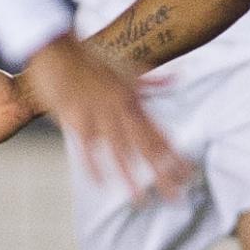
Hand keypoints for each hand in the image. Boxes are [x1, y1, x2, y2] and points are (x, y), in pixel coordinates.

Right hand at [15, 34, 189, 199]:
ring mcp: (99, 117)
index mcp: (134, 102)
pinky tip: (100, 184)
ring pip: (119, 152)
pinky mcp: (76, 119)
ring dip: (131, 178)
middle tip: (176, 198)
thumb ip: (152, 80)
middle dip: (162, 174)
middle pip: (146, 148)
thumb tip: (178, 77)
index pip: (159, 135)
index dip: (175, 156)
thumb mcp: (127, 68)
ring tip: (141, 200)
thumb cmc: (92, 58)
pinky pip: (86, 147)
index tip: (189, 175)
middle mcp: (121, 112)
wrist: (60, 49)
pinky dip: (93, 165)